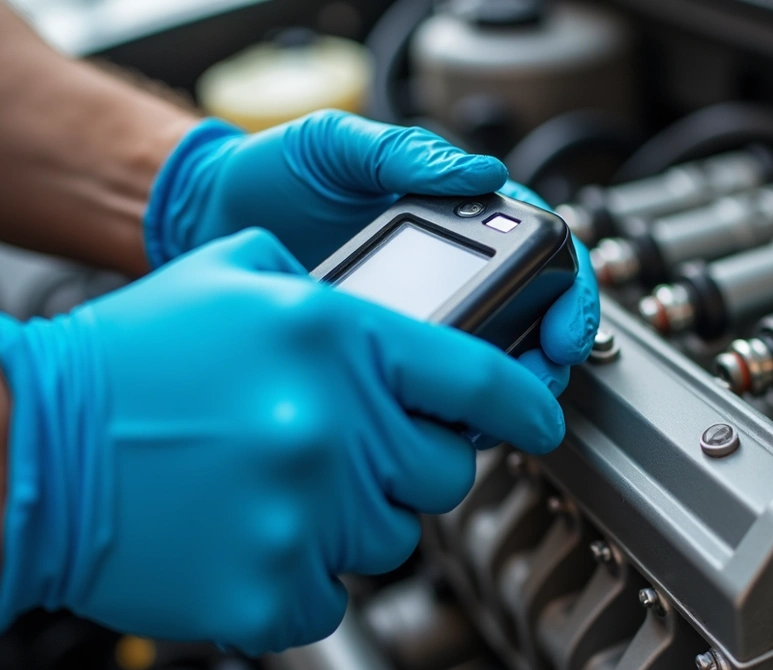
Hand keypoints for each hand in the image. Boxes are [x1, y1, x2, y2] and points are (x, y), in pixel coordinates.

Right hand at [0, 229, 563, 653]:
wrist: (25, 450)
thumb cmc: (124, 365)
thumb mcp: (231, 278)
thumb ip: (325, 293)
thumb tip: (397, 325)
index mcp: (334, 338)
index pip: (479, 379)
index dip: (524, 404)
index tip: (538, 420)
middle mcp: (332, 422)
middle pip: (442, 471)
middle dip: (408, 466)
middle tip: (345, 453)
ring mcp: (305, 510)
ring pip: (393, 537)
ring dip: (350, 519)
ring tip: (276, 489)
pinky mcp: (270, 585)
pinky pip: (332, 597)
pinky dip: (299, 577)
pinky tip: (250, 536)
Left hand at [145, 113, 598, 400]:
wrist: (204, 217)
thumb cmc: (273, 171)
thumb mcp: (339, 144)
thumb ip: (406, 154)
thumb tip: (482, 175)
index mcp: (459, 211)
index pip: (541, 249)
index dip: (568, 295)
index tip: (563, 332)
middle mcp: (452, 265)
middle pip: (532, 317)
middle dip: (546, 357)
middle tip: (537, 382)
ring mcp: (422, 313)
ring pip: (489, 362)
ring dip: (503, 391)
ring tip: (488, 412)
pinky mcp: (384, 355)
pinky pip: (431, 386)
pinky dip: (446, 409)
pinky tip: (440, 421)